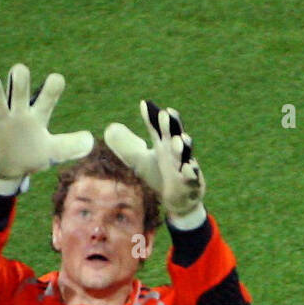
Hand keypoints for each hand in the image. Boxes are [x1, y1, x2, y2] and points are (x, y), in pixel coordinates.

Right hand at [0, 64, 93, 192]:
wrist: (9, 170)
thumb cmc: (32, 155)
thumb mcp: (52, 153)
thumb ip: (69, 146)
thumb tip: (90, 141)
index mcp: (37, 114)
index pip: (48, 95)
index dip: (52, 86)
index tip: (57, 80)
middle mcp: (18, 110)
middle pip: (19, 85)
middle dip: (19, 77)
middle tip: (19, 73)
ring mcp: (0, 117)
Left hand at [105, 100, 205, 222]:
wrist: (177, 199)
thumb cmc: (159, 175)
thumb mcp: (141, 160)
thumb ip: (128, 146)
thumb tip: (110, 129)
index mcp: (163, 145)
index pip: (157, 128)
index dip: (151, 117)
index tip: (144, 105)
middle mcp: (175, 152)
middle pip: (173, 134)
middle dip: (170, 125)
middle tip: (165, 113)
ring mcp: (185, 165)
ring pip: (185, 154)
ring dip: (182, 147)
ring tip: (179, 140)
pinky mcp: (192, 182)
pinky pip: (193, 176)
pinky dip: (191, 171)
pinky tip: (188, 167)